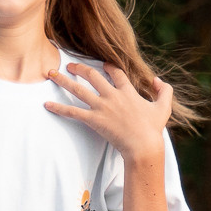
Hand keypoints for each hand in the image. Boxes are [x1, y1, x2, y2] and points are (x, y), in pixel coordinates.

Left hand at [45, 62, 171, 161]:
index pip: (116, 73)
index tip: (102, 64)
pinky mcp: (93, 120)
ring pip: (78, 89)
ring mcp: (101, 107)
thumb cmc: (153, 129)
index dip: (109, 67)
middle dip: (79, 68)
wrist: (143, 145)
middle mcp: (112, 95)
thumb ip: (164, 91)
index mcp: (127, 91)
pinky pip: (72, 112)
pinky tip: (46, 105)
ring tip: (51, 74)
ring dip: (63, 81)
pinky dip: (58, 108)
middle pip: (92, 75)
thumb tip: (157, 79)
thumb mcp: (164, 108)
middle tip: (69, 65)